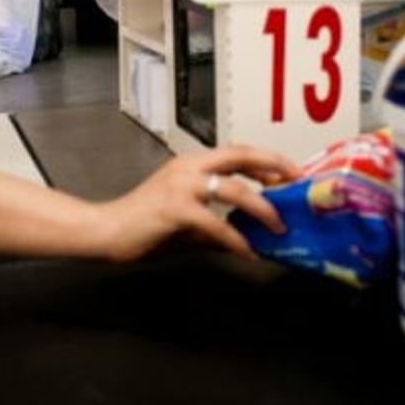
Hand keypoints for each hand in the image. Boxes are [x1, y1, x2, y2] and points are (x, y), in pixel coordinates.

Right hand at [97, 145, 299, 262]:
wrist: (107, 231)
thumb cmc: (144, 225)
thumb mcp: (188, 221)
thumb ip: (218, 224)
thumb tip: (250, 237)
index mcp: (192, 164)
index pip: (237, 152)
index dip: (267, 160)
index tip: (290, 174)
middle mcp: (189, 167)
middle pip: (241, 156)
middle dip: (274, 166)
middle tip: (297, 183)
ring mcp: (181, 185)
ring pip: (234, 189)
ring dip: (262, 208)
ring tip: (278, 225)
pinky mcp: (175, 208)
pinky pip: (215, 223)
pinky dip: (235, 239)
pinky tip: (246, 252)